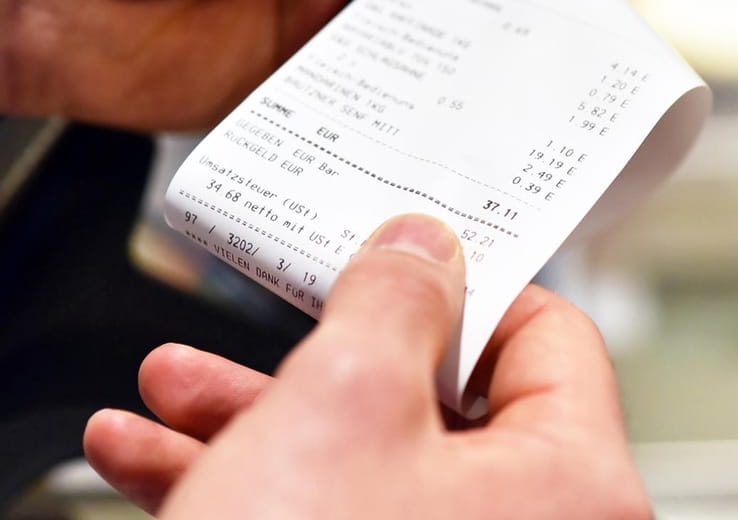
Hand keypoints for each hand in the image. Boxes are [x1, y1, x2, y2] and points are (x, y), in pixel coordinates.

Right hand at [81, 214, 649, 518]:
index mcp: (576, 483)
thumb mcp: (343, 405)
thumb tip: (423, 249)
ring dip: (262, 423)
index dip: (465, 287)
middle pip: (438, 407)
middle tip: (257, 327)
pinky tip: (158, 466)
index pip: (550, 339)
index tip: (395, 263)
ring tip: (170, 398)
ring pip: (370, 469)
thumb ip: (394, 302)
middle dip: (319, 361)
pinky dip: (258, 490)